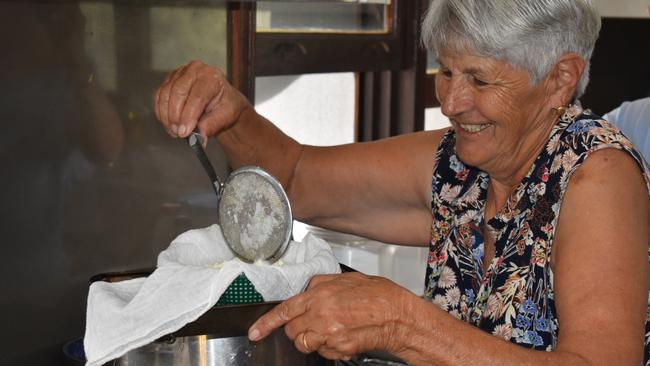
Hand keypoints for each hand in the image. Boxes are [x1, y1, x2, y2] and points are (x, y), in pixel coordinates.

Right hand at [153, 60, 250, 138]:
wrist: (220, 101)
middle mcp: (195, 70)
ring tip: (174, 131)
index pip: (197, 95)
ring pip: (165, 93)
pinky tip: (167, 124)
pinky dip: (160, 112)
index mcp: (212, 77)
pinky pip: (159, 96)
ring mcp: (180, 73)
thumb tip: (200, 135)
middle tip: (178, 133)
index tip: (185, 132)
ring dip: (166, 115)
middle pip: (178, 92)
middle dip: (175, 116)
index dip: (189, 115)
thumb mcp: (226, 116)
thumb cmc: (225, 106)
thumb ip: (213, 124)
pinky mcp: (169, 80)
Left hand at [248, 272, 414, 360]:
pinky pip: (325, 353)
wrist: (398, 315)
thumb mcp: (345, 279)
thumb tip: (307, 289)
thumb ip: (321, 284)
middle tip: (314, 324)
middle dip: (298, 330)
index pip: (284, 310)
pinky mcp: (339, 348)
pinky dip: (330, 349)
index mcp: (319, 295)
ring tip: (332, 331)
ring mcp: (329, 334)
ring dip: (313, 341)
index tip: (255, 332)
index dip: (266, 323)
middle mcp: (321, 315)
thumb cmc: (378, 295)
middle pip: (292, 331)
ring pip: (306, 345)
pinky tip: (344, 337)